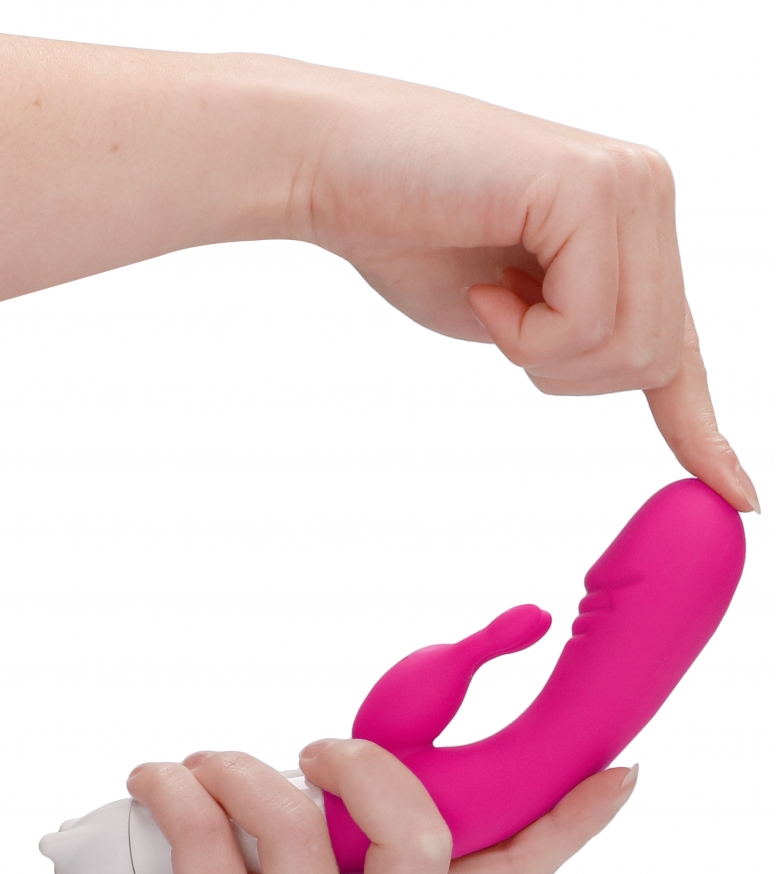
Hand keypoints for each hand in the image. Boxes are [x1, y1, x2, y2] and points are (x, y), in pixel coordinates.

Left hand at [3, 744, 636, 873]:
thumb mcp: (303, 841)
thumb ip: (351, 806)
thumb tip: (375, 742)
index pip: (508, 873)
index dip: (571, 823)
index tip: (622, 771)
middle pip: (422, 842)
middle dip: (363, 762)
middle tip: (314, 749)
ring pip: (293, 817)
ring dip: (232, 763)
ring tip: (197, 769)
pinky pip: (202, 827)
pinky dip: (168, 779)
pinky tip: (152, 784)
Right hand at [296, 69, 758, 512]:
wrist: (330, 169)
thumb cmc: (409, 236)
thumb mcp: (515, 312)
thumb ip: (578, 336)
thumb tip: (625, 370)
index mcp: (634, 223)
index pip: (680, 343)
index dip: (701, 427)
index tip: (737, 494)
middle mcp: (648, 194)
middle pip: (659, 358)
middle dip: (571, 375)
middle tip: (503, 321)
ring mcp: (629, 184)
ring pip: (633, 350)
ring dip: (544, 356)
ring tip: (491, 296)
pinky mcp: (593, 187)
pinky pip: (589, 323)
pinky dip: (526, 333)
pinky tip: (486, 288)